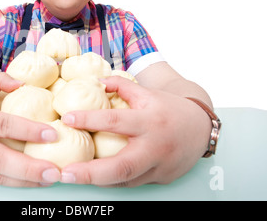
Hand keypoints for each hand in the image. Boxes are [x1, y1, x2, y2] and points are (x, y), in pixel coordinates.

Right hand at [0, 72, 60, 186]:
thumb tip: (24, 83)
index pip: (3, 125)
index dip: (29, 130)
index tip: (53, 134)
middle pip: (0, 159)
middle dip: (30, 168)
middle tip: (55, 172)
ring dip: (24, 181)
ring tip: (49, 180)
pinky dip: (10, 183)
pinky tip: (29, 182)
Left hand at [60, 76, 210, 186]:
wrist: (201, 129)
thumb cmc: (170, 109)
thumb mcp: (147, 93)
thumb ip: (121, 86)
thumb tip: (95, 82)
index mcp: (150, 121)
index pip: (116, 120)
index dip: (90, 119)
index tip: (67, 119)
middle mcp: (154, 147)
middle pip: (121, 166)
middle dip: (90, 173)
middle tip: (65, 173)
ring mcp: (158, 167)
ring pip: (124, 181)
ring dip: (96, 181)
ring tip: (70, 177)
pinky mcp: (159, 179)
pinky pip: (131, 183)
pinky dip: (111, 181)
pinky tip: (93, 178)